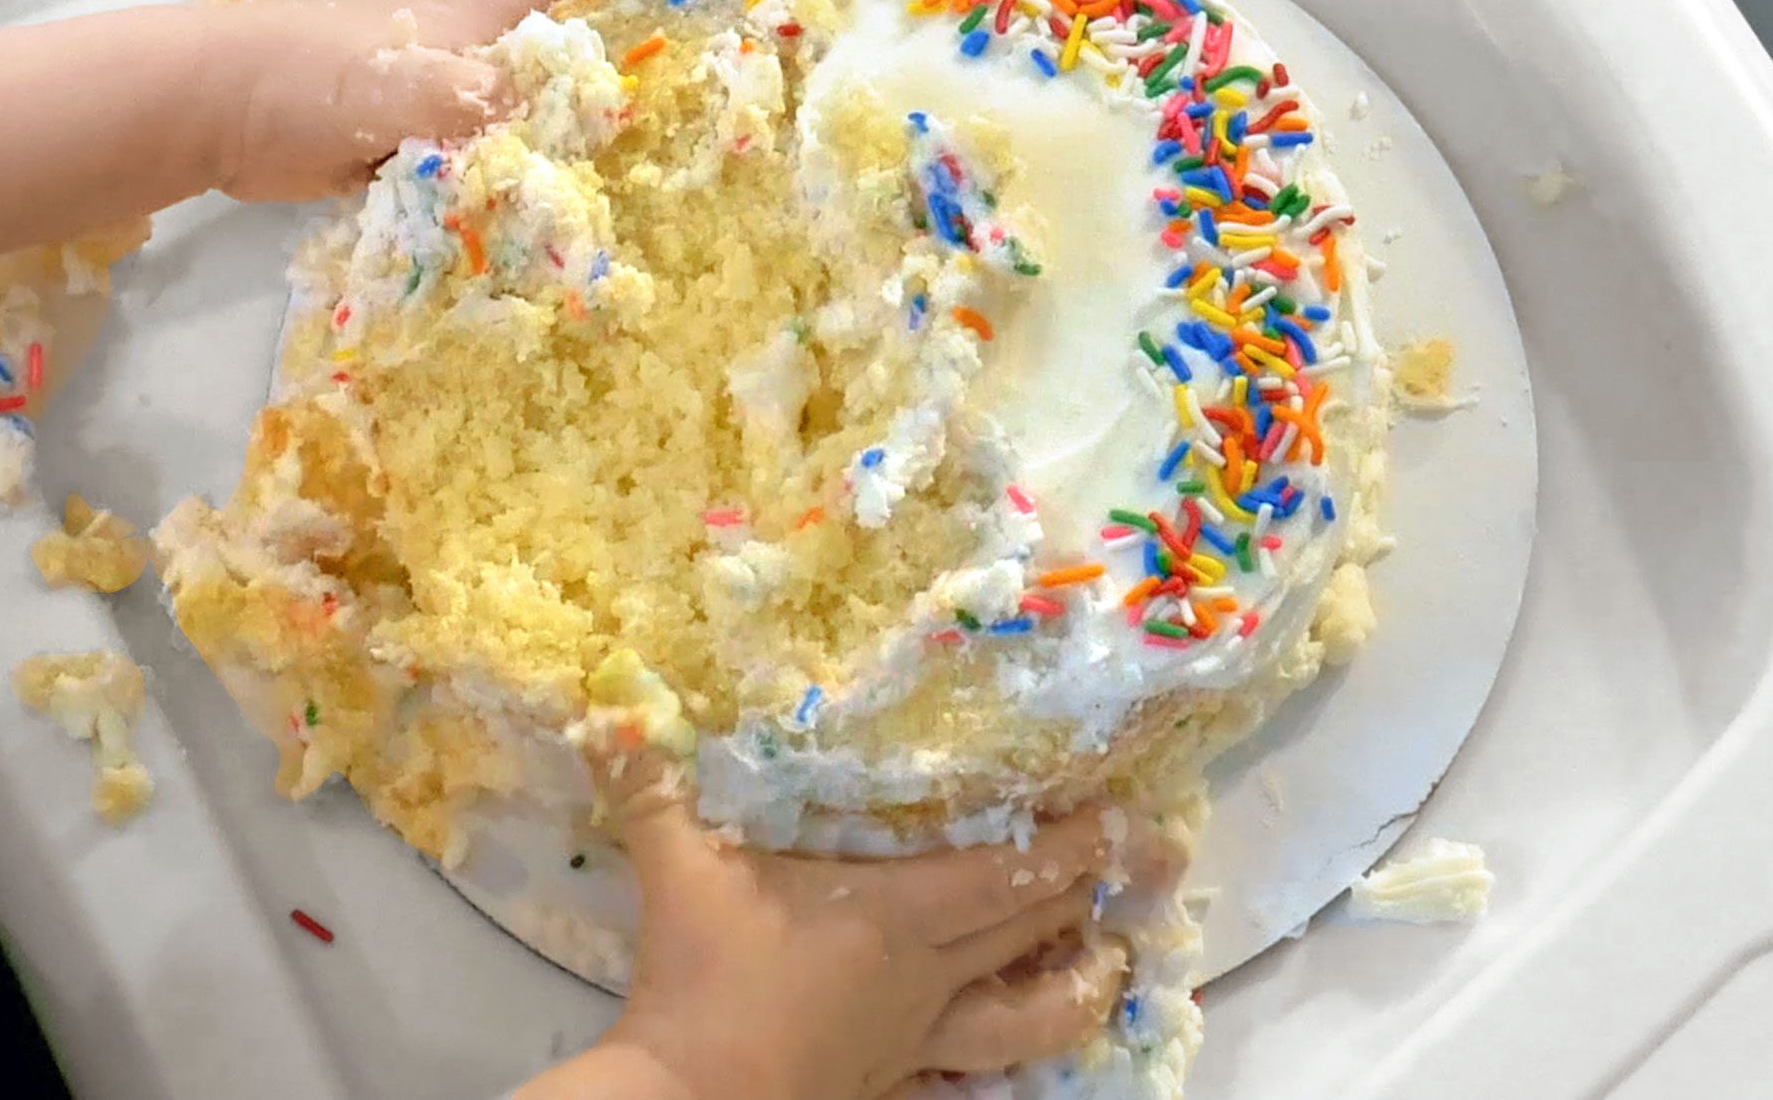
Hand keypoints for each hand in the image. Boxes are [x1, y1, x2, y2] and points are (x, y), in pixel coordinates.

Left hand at [205, 0, 635, 202]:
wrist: (213, 110)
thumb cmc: (307, 77)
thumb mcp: (406, 85)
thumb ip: (476, 105)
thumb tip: (544, 133)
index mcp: (464, 24)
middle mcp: (453, 58)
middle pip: (538, 52)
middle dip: (591, 54)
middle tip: (657, 72)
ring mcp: (420, 104)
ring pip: (502, 120)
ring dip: (545, 137)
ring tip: (605, 158)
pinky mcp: (392, 152)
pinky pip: (460, 171)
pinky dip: (489, 187)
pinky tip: (522, 212)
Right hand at [519, 757, 1126, 1099]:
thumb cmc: (703, 977)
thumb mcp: (678, 869)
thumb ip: (654, 787)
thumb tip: (616, 709)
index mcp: (896, 915)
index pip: (1010, 875)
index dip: (1078, 844)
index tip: (1132, 817)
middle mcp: (927, 977)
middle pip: (1034, 931)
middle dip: (1097, 892)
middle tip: (1157, 863)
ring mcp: (917, 1040)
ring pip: (1028, 1018)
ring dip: (1078, 985)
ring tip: (1114, 961)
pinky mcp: (895, 1084)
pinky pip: (973, 1068)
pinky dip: (1010, 1049)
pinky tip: (1016, 1040)